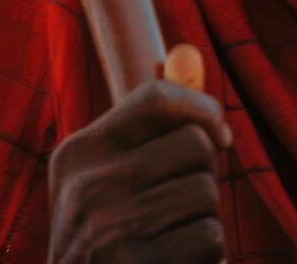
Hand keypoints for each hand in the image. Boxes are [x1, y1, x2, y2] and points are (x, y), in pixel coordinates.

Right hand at [48, 44, 230, 262]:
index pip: (157, 98)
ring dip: (202, 224)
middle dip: (202, 180)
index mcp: (78, 155)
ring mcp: (107, 230)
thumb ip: (152, 125)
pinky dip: (204, 258)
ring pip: (207, 194)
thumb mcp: (112, 182)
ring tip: (169, 245)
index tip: (219, 137)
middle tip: (175, 213)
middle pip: (195, 146)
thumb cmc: (113, 244)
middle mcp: (86, 187)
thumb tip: (187, 54)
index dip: (203, 111)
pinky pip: (209, 239)